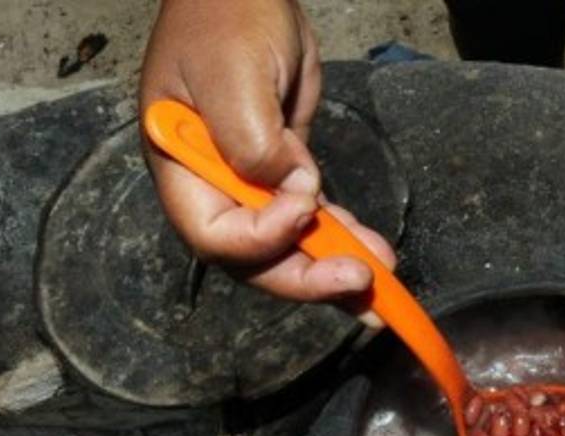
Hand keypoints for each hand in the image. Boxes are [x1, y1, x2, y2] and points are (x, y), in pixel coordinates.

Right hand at [139, 0, 396, 302]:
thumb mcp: (234, 77)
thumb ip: (252, 142)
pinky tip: (375, 252)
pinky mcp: (286, 174)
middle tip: (357, 280)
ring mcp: (251, 184)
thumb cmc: (227, 19)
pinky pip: (312, 221)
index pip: (214, 235)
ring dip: (335, 266)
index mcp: (183, 168)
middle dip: (308, 276)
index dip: (261, 239)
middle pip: (256, 259)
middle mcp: (214, 187)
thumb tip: (292, 192)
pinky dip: (342, 238)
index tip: (304, 209)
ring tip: (381, 280)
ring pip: (290, 248)